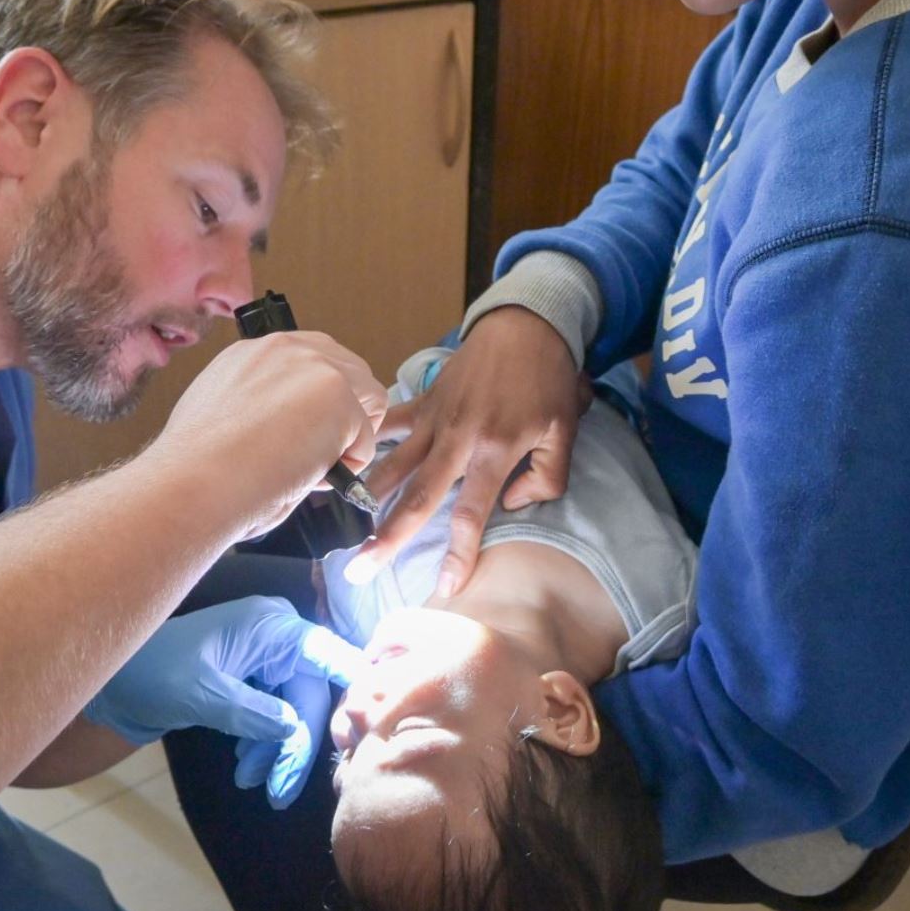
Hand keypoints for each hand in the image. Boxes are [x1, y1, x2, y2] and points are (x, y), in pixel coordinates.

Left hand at [84, 597, 362, 804]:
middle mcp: (275, 639)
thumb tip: (293, 731)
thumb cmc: (151, 673)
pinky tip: (246, 771)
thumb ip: (251, 712)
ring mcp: (263, 663)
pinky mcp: (250, 687)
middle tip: (280, 791)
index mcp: (271, 626)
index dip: (354, 685)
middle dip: (297, 745)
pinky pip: (275, 719)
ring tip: (253, 784)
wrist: (111, 685)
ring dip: (278, 752)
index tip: (371, 723)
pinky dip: (264, 747)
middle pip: (311, 696)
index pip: (328, 655)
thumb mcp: (201, 694)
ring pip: (294, 713)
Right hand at [156, 333, 387, 544]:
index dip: (316, 403)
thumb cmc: (197, 469)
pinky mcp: (339, 397)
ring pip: (368, 399)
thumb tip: (288, 433)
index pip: (310, 362)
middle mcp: (284, 348)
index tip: (305, 432)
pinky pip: (366, 439)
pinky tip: (312, 477)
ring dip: (349, 437)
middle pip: (348, 370)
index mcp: (250, 354)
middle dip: (344, 413)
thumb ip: (260, 410)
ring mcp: (315, 368)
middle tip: (320, 454)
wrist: (193, 482)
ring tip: (314, 468)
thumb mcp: (223, 417)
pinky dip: (348, 467)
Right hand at [353, 308, 587, 597]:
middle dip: (387, 538)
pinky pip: (392, 422)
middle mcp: (457, 440)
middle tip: (360, 569)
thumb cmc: (549, 380)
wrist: (527, 324)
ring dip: (369, 498)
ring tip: (344, 527)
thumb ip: (547, 477)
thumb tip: (512, 503)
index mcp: (493, 451)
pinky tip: (345, 460)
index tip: (446, 586)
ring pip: (394, 465)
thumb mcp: (564, 432)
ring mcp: (435, 419)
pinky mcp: (426, 400)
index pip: (470, 515)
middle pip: (416, 499)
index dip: (458, 554)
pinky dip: (370, 439)